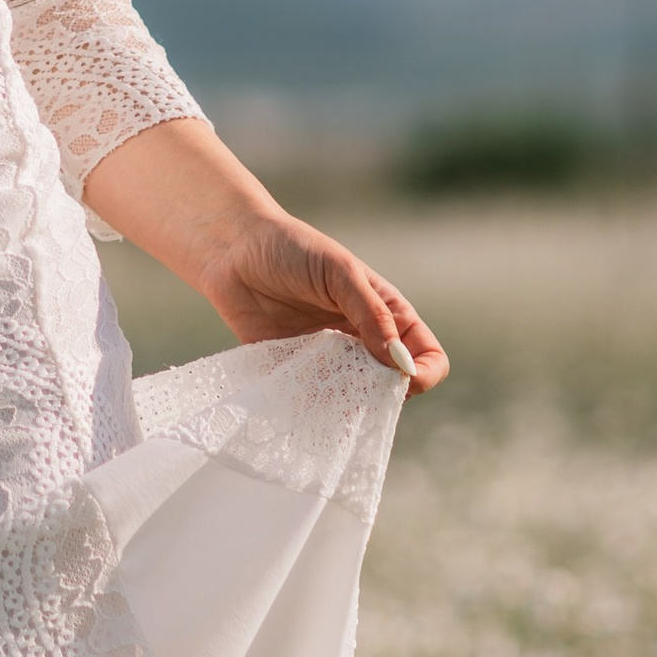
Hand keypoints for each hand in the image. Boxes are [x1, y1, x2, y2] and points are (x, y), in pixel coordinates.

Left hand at [193, 215, 448, 389]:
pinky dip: (312, 408)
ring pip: (353, 400)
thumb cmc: (291, 248)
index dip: (423, 372)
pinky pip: (312, 402)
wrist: (231, 248)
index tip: (400, 377)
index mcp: (385, 314)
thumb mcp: (339, 272)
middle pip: (392, 387)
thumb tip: (400, 363)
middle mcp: (361, 341)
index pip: (425, 355)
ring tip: (322, 390)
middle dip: (382, 396)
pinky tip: (298, 396)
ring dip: (345, 406)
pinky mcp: (293, 371)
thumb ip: (371, 314)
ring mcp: (328, 359)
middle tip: (353, 385)